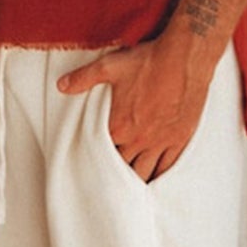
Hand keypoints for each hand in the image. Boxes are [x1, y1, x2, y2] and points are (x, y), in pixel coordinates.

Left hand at [57, 39, 209, 182]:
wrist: (184, 57)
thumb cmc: (148, 61)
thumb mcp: (110, 66)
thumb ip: (84, 78)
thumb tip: (61, 85)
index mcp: (119, 126)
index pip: (101, 154)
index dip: (96, 162)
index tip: (91, 170)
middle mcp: (138, 139)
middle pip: (122, 168)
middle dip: (114, 178)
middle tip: (109, 185)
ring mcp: (160, 141)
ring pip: (145, 172)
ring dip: (135, 181)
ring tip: (128, 190)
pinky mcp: (178, 139)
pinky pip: (167, 166)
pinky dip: (159, 176)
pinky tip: (155, 181)